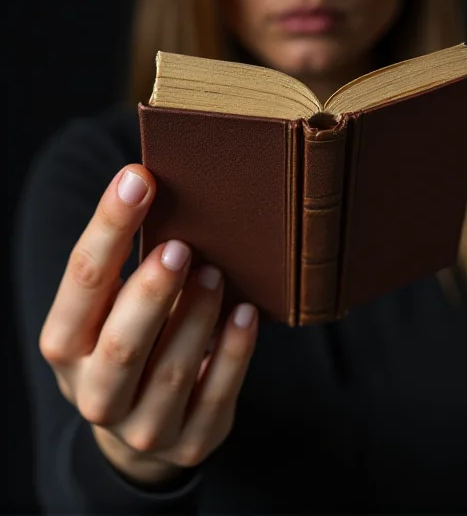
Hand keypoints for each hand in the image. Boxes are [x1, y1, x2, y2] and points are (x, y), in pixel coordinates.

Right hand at [39, 164, 257, 485]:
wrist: (137, 422)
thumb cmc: (125, 339)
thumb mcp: (109, 307)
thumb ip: (126, 261)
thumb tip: (158, 183)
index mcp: (65, 345)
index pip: (82, 280)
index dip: (109, 227)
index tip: (137, 179)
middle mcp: (94, 392)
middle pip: (122, 342)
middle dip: (152, 292)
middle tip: (180, 247)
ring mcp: (142, 427)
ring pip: (172, 371)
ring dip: (197, 317)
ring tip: (217, 274)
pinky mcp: (189, 442)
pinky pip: (216, 395)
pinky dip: (233, 352)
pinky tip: (246, 315)